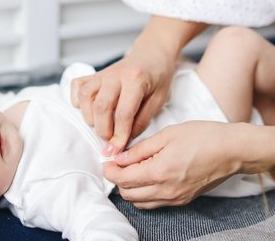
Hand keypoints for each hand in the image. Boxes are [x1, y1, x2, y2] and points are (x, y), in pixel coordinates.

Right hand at [71, 42, 175, 151]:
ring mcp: (102, 73)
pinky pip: (77, 87)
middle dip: (103, 130)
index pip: (123, 113)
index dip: (119, 136)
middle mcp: (115, 74)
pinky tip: (90, 109)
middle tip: (110, 140)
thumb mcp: (159, 99)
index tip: (117, 151)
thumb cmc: (158, 76)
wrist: (152, 53)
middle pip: (101, 107)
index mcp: (136, 79)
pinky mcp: (94, 74)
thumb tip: (124, 141)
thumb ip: (142, 120)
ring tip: (102, 125)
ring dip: (90, 117)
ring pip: (85, 97)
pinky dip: (79, 101)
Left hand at [104, 121, 239, 207]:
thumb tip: (119, 157)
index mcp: (159, 172)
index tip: (106, 160)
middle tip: (117, 162)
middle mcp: (166, 190)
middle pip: (128, 194)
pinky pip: (155, 203)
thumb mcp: (166, 135)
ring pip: (140, 202)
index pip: (123, 179)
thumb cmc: (201, 137)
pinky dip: (144, 193)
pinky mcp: (183, 199)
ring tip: (131, 168)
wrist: (232, 150)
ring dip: (130, 188)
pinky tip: (147, 175)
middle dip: (118, 179)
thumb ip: (140, 149)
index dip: (110, 170)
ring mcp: (176, 198)